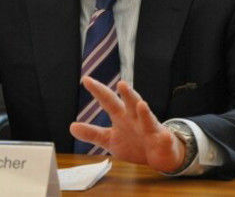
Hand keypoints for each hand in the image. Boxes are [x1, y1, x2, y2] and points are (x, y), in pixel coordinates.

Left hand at [70, 76, 184, 171]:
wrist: (157, 155)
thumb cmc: (134, 143)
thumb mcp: (109, 139)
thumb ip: (92, 133)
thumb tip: (71, 127)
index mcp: (121, 116)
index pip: (107, 100)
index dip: (97, 90)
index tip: (86, 79)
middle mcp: (134, 117)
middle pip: (129, 103)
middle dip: (127, 94)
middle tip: (121, 84)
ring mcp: (148, 127)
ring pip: (146, 117)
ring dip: (144, 111)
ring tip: (140, 104)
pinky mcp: (161, 139)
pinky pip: (162, 137)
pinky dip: (162, 135)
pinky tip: (162, 133)